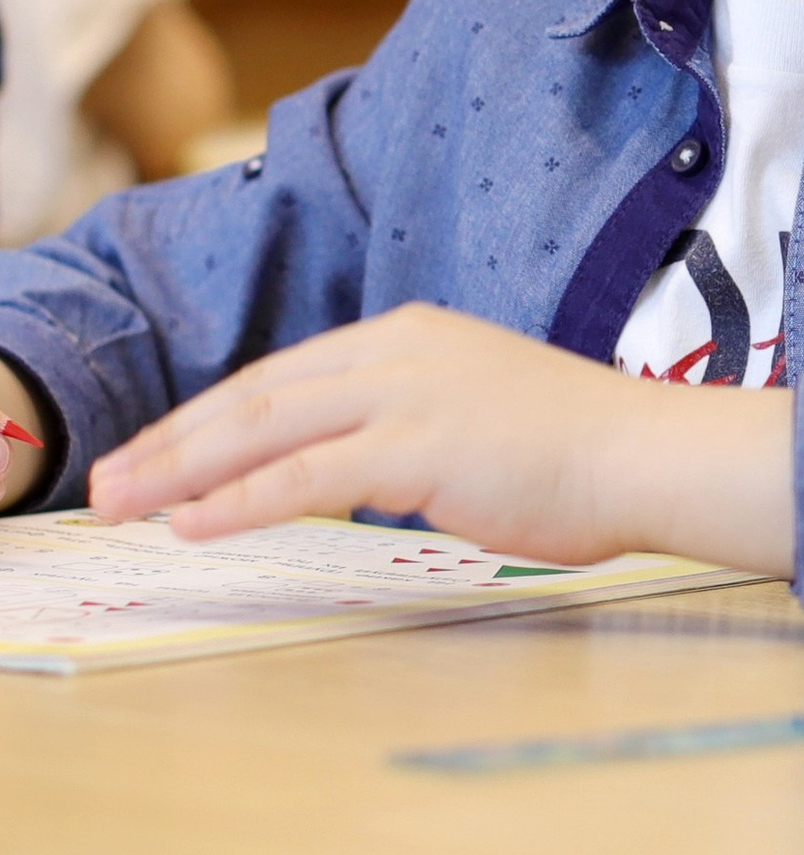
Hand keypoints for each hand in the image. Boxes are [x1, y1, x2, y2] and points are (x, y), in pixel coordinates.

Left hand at [87, 305, 794, 573]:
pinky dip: (240, 497)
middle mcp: (402, 349)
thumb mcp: (477, 411)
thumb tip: (349, 468)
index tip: (157, 452)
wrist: (647, 453)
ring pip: (267, 426)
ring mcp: (412, 392)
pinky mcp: (423, 444)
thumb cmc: (579, 449)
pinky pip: (307, 473)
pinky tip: (193, 520)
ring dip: (182, 467)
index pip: (285, 375)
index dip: (209, 416)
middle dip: (172, 439)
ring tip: (122, 501)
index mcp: (414, 335)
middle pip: (258, 393)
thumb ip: (406, 426)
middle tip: (106, 482)